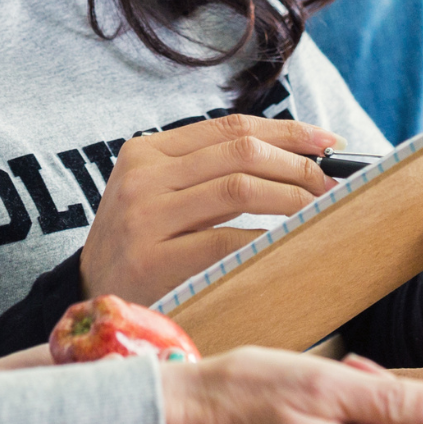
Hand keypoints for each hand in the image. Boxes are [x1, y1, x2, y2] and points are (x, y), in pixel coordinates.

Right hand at [81, 114, 340, 304]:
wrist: (91, 296)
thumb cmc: (141, 245)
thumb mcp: (163, 194)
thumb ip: (209, 171)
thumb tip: (295, 156)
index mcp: (147, 151)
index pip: (231, 128)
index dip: (287, 131)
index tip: (328, 141)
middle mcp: (143, 176)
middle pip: (241, 153)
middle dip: (298, 166)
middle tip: (331, 185)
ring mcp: (144, 217)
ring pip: (239, 188)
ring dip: (291, 198)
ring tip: (319, 210)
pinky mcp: (151, 260)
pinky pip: (227, 240)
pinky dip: (266, 237)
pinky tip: (288, 242)